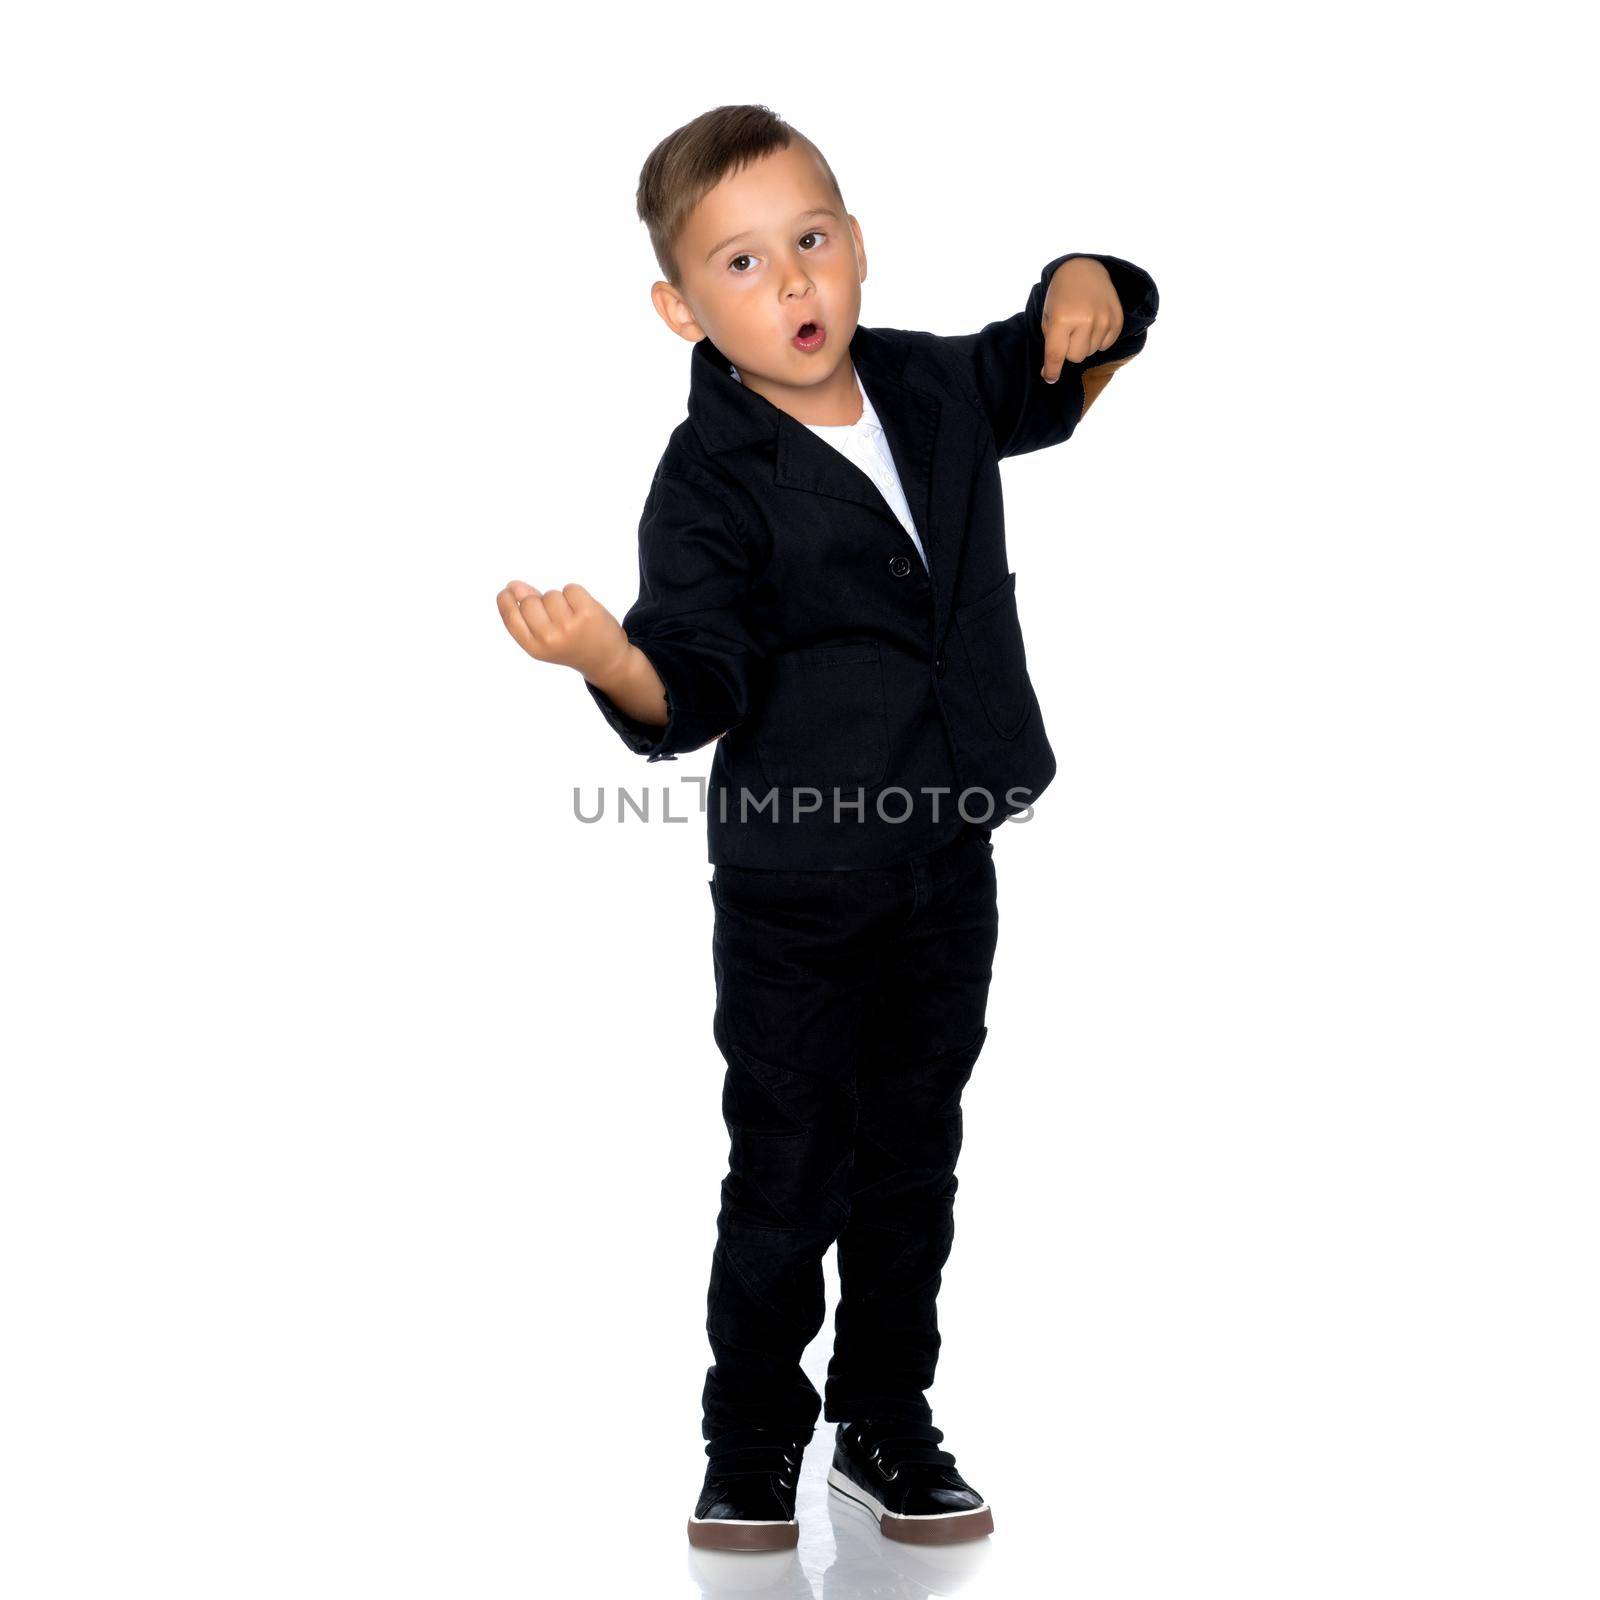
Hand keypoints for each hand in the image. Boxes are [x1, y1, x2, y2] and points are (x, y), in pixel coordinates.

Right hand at [496, 580, 630, 682]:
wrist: (606, 660)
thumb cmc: (571, 645)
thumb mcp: (544, 639)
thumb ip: (527, 615)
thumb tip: (513, 586)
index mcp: (535, 647)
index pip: (511, 617)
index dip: (506, 600)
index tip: (509, 591)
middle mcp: (550, 638)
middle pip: (529, 600)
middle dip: (539, 601)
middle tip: (554, 616)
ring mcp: (569, 625)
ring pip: (551, 594)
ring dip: (560, 599)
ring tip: (571, 616)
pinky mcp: (587, 613)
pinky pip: (570, 588)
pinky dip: (576, 595)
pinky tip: (582, 610)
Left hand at [1040, 257, 1123, 383]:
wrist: (1084, 270)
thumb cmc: (1060, 295)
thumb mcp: (1048, 316)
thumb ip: (1050, 342)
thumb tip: (1051, 371)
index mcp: (1062, 319)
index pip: (1056, 355)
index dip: (1052, 370)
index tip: (1049, 378)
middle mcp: (1085, 320)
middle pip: (1076, 358)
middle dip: (1069, 350)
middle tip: (1068, 334)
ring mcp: (1104, 319)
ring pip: (1091, 352)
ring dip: (1084, 344)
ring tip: (1082, 324)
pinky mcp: (1116, 320)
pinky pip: (1106, 345)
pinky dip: (1098, 340)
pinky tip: (1094, 324)